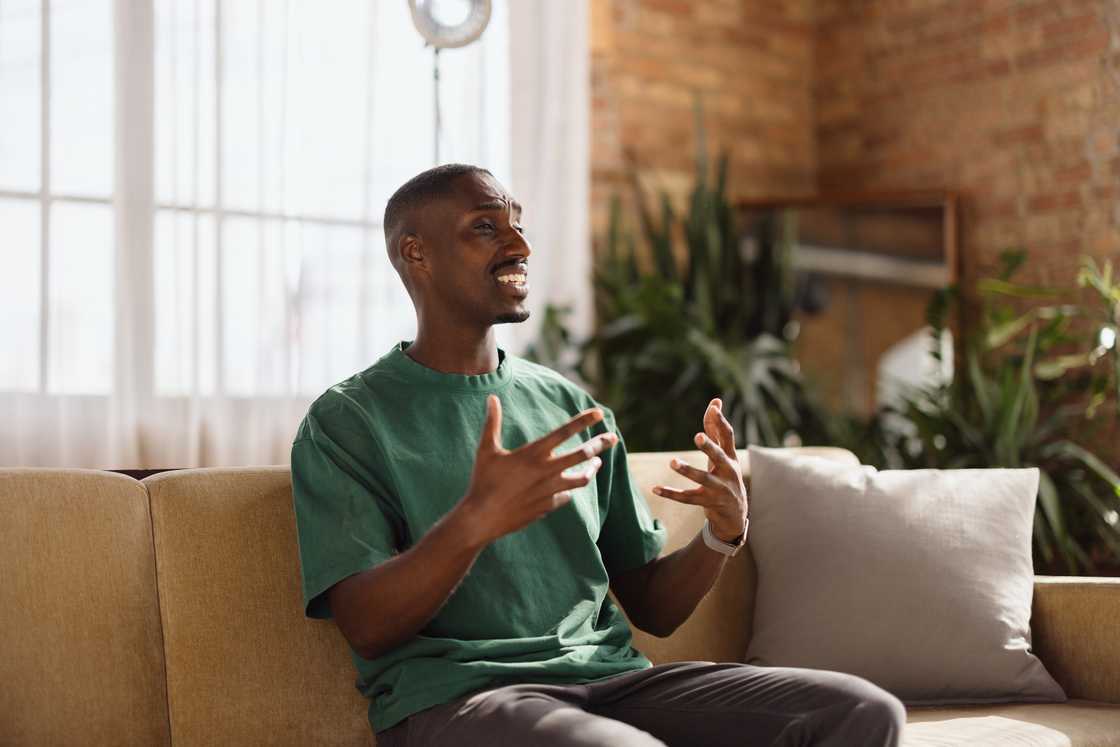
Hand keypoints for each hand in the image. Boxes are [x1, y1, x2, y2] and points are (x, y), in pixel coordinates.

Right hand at [456, 395, 617, 546]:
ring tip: (597, 464)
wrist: (482, 518)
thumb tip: (491, 398)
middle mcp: (547, 471)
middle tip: (612, 438)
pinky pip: (566, 496)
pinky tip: (569, 488)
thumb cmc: (482, 481)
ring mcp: (550, 490)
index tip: (599, 413)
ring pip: (582, 478)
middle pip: (583, 454)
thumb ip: (492, 423)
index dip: (583, 421)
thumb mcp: (486, 450)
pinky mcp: (547, 506)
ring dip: (591, 469)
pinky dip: (569, 490)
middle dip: (600, 444)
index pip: (565, 432)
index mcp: (534, 453)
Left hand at [652, 398, 748, 542]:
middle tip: (698, 436)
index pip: (728, 436)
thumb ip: (716, 429)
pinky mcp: (708, 503)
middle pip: (719, 457)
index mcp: (731, 457)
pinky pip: (687, 498)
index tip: (713, 408)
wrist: (735, 514)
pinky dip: (671, 494)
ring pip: (702, 479)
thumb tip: (715, 401)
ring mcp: (719, 489)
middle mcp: (728, 472)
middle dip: (709, 447)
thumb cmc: (726, 475)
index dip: (721, 421)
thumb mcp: (724, 454)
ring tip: (672, 462)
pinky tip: (655, 489)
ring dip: (687, 470)